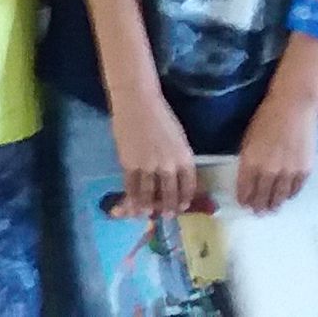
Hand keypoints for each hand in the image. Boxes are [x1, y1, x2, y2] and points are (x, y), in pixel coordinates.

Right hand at [111, 91, 203, 218]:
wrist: (137, 101)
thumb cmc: (160, 114)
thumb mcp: (178, 138)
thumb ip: (178, 157)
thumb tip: (174, 175)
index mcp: (185, 158)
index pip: (188, 185)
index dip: (185, 199)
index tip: (183, 207)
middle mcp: (169, 166)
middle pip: (170, 194)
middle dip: (168, 207)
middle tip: (167, 215)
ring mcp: (148, 166)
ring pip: (149, 193)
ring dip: (149, 206)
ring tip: (148, 213)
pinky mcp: (129, 164)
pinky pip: (132, 186)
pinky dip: (132, 197)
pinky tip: (133, 204)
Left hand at [232, 81, 317, 212]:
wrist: (293, 107)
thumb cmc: (267, 117)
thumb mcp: (249, 138)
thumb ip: (249, 159)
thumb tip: (249, 175)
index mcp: (251, 161)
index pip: (246, 188)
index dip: (244, 198)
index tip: (244, 204)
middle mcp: (269, 171)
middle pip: (263, 196)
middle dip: (259, 206)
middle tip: (258, 212)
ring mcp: (288, 172)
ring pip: (280, 196)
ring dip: (275, 204)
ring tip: (272, 209)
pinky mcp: (304, 170)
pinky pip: (296, 188)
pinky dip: (290, 194)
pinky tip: (286, 196)